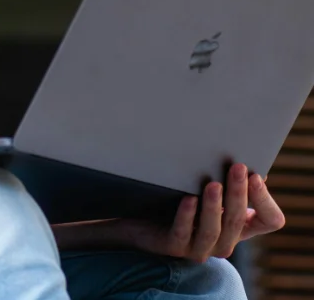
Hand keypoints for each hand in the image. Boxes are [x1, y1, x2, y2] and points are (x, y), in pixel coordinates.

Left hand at [113, 164, 285, 261]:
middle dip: (238, 192)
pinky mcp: (173, 247)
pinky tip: (188, 199)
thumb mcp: (207, 188)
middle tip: (237, 167)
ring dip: (214, 205)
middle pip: (238, 220)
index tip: (256, 174)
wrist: (139, 218)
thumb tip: (249, 160)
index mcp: (239, 226)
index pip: (269, 220)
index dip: (264, 199)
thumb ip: (227, 180)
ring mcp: (199, 247)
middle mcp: (224, 240)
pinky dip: (187, 216)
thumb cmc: (178, 198)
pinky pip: (183, 233)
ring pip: (213, 230)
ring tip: (213, 183)